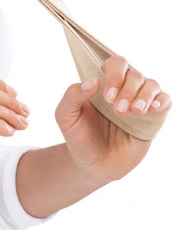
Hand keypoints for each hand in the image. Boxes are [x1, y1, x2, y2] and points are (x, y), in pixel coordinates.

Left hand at [54, 55, 170, 186]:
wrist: (93, 165)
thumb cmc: (80, 137)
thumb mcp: (66, 116)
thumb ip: (72, 95)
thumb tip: (93, 81)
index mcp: (104, 83)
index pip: (115, 64)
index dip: (114, 74)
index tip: (107, 97)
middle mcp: (124, 89)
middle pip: (134, 74)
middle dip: (127, 90)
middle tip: (118, 110)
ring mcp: (139, 102)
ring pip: (151, 84)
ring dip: (144, 96)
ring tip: (134, 112)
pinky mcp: (152, 118)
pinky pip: (165, 101)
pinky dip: (162, 100)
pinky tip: (154, 108)